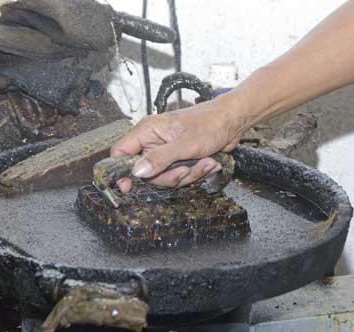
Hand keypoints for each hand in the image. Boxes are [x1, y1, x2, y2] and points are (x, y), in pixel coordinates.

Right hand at [110, 94, 247, 191]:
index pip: (120, 151)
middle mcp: (154, 141)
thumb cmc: (210, 124)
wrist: (233, 121)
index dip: (121, 170)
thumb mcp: (185, 144)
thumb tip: (137, 171)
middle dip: (168, 176)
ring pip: (165, 177)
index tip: (127, 186)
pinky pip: (180, 176)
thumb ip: (160, 158)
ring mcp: (167, 151)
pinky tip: (208, 162)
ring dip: (187, 174)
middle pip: (146, 172)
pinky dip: (195, 172)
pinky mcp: (179, 159)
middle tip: (185, 170)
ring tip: (205, 161)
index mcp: (148, 131)